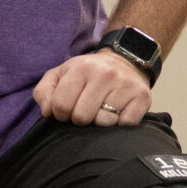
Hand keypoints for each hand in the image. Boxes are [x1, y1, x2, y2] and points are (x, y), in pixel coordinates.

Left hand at [33, 50, 152, 127]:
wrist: (125, 62)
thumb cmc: (88, 74)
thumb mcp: (60, 74)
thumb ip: (44, 92)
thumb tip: (47, 112)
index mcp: (81, 68)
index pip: (60, 105)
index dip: (61, 114)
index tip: (68, 110)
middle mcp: (105, 74)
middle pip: (82, 117)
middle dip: (80, 119)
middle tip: (86, 110)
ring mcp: (125, 86)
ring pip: (103, 123)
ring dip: (100, 123)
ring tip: (101, 111)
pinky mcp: (142, 98)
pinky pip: (124, 125)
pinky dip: (119, 124)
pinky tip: (117, 113)